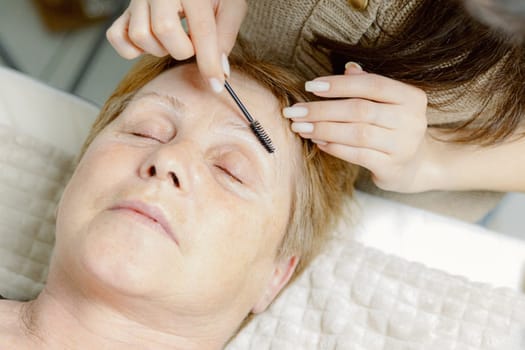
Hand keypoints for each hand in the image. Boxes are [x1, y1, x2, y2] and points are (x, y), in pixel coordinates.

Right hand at [106, 0, 246, 91]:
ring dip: (160, 49)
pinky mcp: (124, 11)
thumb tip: (220, 71)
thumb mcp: (230, 7)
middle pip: (164, 30)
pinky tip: (153, 44)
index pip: (200, 27)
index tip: (216, 84)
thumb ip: (225, 36)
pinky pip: (117, 37)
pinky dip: (132, 50)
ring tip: (173, 40)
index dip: (209, 61)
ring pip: (140, 35)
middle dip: (182, 49)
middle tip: (191, 44)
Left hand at [284, 63, 433, 192]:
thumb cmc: (393, 127)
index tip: (310, 86)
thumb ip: (368, 85)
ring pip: (357, 134)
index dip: (339, 84)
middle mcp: (411, 120)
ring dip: (323, 129)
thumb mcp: (387, 103)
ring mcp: (403, 146)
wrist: (415, 165)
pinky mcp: (392, 167)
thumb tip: (347, 68)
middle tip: (294, 111)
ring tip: (300, 127)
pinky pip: (357, 155)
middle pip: (360, 110)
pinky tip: (318, 142)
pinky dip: (335, 147)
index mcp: (411, 97)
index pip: (372, 84)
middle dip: (322, 110)